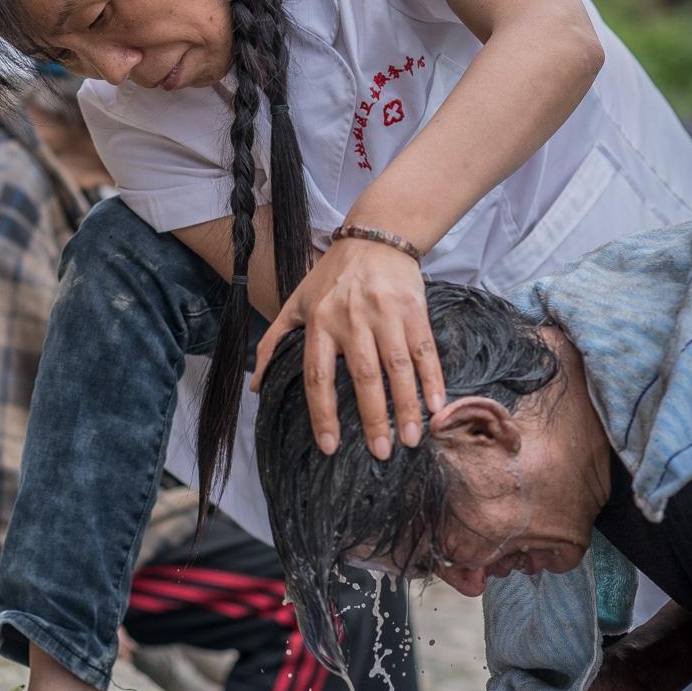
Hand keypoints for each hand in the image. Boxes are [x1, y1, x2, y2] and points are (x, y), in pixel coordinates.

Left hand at [249, 237, 444, 457]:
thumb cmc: (332, 276)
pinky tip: (437, 406)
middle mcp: (352, 319)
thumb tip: (254, 386)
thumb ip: (273, 343)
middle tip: (381, 454)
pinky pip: (424, 350)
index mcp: (320, 322)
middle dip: (374, 418)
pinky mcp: (414, 309)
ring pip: (397, 367)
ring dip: (407, 406)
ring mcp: (386, 314)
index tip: (330, 447)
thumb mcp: (295, 302)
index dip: (323, 414)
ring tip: (412, 440)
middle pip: (364, 377)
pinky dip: (432, 378)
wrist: (376, 236)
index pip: (319, 376)